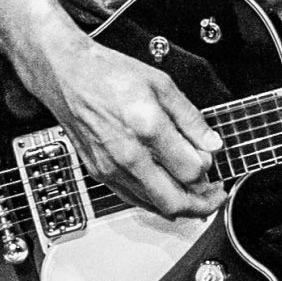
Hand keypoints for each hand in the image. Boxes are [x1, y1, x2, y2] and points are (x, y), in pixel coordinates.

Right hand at [40, 37, 224, 220]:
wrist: (67, 75)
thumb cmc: (108, 74)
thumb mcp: (161, 84)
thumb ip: (190, 118)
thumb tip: (211, 143)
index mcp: (147, 127)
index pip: (191, 171)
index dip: (208, 170)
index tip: (212, 163)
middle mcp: (128, 154)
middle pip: (174, 201)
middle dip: (202, 204)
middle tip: (214, 196)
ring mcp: (111, 168)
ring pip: (154, 206)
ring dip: (180, 205)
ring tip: (194, 192)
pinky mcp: (99, 173)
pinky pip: (133, 200)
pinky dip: (155, 202)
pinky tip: (166, 191)